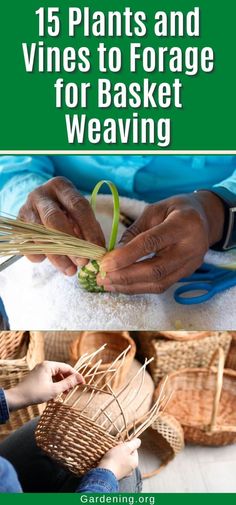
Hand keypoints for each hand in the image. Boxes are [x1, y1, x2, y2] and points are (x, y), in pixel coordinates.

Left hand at [5, 361, 83, 410]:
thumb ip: (68, 383)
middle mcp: (44, 365)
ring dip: (61, 383)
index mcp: (49, 365)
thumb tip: (79, 378)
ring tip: (64, 393)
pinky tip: (56, 393)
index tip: (82, 383)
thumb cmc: (35, 393)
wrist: (17, 398)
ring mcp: (40, 370)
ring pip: (56, 375)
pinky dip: (55, 384)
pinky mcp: (37, 376)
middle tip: (72, 390)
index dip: (75, 375)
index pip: (67, 368)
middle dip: (68, 380)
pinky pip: (50, 378)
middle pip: (61, 371)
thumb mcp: (54, 390)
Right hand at [19, 176, 104, 275]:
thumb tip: (96, 250)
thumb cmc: (65, 210)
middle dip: (71, 244)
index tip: (97, 249)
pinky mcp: (18, 225)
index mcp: (61, 186)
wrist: (39, 206)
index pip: (78, 206)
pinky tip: (51, 261)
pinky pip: (28, 245)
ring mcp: (26, 209)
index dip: (89, 229)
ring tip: (71, 270)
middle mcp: (41, 194)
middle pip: (55, 219)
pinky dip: (40, 256)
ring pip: (41, 235)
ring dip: (58, 256)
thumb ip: (86, 227)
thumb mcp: (77, 212)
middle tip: (83, 262)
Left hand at [97, 191, 224, 293]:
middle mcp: (191, 247)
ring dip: (129, 286)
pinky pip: (161, 286)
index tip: (104, 263)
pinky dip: (138, 287)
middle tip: (101, 277)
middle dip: (125, 276)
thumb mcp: (155, 210)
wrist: (204, 218)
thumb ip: (135, 231)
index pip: (151, 243)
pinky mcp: (187, 274)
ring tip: (107, 283)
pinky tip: (121, 285)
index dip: (126, 255)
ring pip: (158, 283)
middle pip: (155, 270)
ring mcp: (191, 264)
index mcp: (183, 224)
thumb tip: (113, 254)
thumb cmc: (176, 210)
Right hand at [98, 439, 140, 479]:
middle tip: (115, 448)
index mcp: (135, 462)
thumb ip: (134, 443)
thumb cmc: (115, 459)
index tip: (120, 444)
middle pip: (128, 455)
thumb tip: (138, 441)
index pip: (134, 449)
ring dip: (117, 456)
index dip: (127, 444)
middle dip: (121, 450)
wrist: (104, 474)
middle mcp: (131, 469)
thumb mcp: (126, 448)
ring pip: (122, 460)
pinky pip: (116, 465)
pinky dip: (113, 462)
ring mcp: (124, 473)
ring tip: (110, 454)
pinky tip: (109, 461)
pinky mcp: (116, 475)